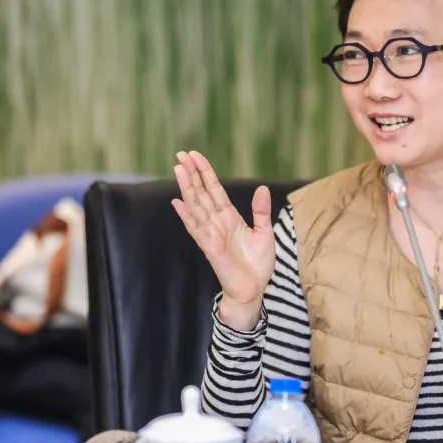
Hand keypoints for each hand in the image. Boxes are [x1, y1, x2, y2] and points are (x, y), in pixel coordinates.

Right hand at [171, 150, 274, 330]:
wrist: (254, 288)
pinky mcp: (210, 247)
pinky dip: (187, 215)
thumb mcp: (265, 232)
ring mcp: (211, 234)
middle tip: (181, 153)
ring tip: (178, 169)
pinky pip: (196, 228)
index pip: (214, 189)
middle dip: (192, 173)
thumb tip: (262, 188)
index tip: (195, 155)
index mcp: (229, 217)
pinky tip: (177, 201)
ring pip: (196, 206)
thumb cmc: (257, 263)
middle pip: (201, 193)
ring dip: (187, 187)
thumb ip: (261, 211)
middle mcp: (217, 222)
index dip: (205, 172)